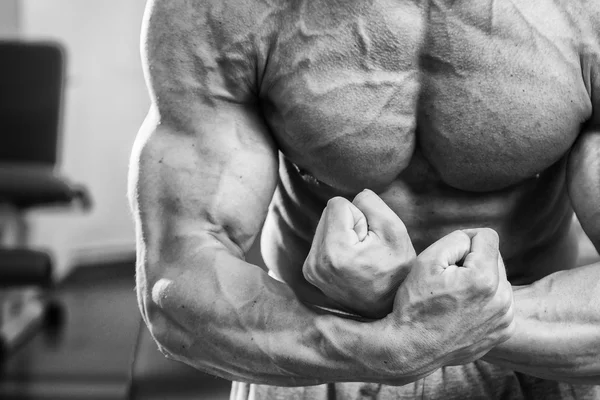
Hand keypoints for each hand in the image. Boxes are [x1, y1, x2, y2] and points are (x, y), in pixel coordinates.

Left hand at [302, 189, 415, 318]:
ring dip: (343, 234)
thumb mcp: (395, 232)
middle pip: (327, 213)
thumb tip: (355, 195)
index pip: (337, 204)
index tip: (368, 239)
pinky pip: (321, 239)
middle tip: (365, 249)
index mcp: (334, 252)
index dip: (359, 216)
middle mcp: (315, 262)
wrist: (388, 308)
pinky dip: (336, 245)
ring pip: (324, 225)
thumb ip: (372, 204)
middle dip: (349, 224)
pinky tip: (350, 262)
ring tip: (359, 257)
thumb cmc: (396, 271)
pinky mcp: (309, 272)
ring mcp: (310, 269)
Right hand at [389, 228, 514, 366]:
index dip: (466, 238)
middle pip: (494, 258)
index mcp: (484, 278)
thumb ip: (456, 240)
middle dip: (473, 262)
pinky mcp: (504, 330)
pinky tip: (463, 310)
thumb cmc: (415, 304)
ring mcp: (505, 317)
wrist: (411, 348)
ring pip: (498, 280)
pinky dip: (485, 301)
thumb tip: (473, 240)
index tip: (450, 254)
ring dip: (480, 281)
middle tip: (448, 280)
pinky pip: (499, 301)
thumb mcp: (427, 261)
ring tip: (455, 297)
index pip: (488, 236)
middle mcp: (502, 298)